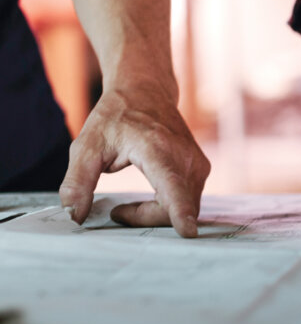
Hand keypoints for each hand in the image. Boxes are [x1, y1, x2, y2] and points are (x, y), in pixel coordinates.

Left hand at [59, 84, 209, 237]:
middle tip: (117, 212)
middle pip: (175, 207)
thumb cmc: (116, 117)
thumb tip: (74, 216)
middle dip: (146, 219)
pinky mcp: (201, 170)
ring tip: (128, 205)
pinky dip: (167, 207)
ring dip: (155, 214)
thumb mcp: (86, 146)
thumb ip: (77, 183)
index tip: (187, 232)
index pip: (173, 186)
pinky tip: (149, 196)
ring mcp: (198, 165)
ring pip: (184, 208)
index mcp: (157, 149)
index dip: (179, 212)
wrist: (146, 91)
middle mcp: (185, 158)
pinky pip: (188, 201)